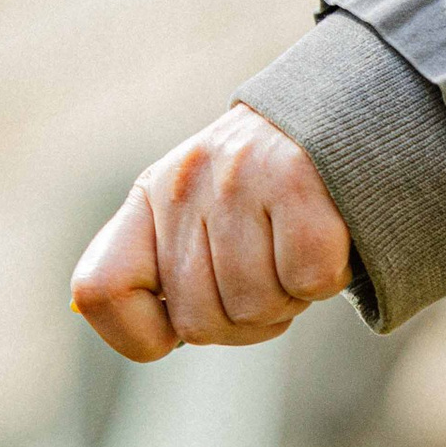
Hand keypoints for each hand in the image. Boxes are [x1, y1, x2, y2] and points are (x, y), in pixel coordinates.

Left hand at [71, 104, 350, 361]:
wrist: (344, 108)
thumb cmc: (266, 191)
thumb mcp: (201, 218)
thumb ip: (172, 273)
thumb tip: (163, 338)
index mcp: (147, 198)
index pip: (101, 290)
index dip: (138, 335)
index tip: (175, 332)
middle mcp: (181, 183)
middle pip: (197, 324)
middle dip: (243, 324)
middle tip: (268, 280)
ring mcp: (235, 176)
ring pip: (254, 308)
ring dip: (289, 301)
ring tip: (296, 253)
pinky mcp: (294, 175)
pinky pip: (306, 280)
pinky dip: (327, 280)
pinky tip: (327, 242)